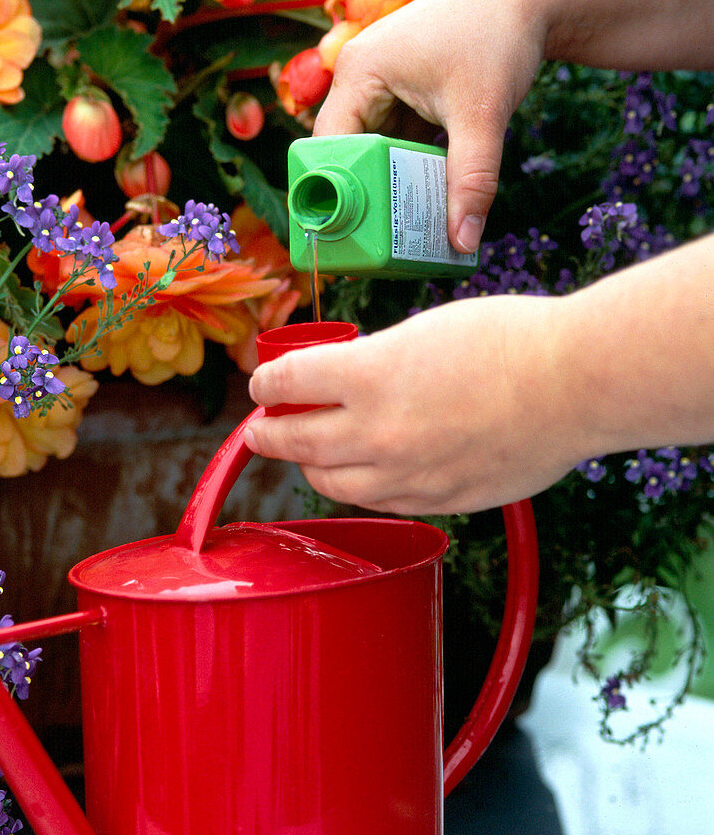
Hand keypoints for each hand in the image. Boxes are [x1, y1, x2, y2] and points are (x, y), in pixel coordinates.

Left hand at [245, 297, 579, 513]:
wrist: (574, 385)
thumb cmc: (508, 340)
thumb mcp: (421, 331)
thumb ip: (372, 364)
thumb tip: (344, 383)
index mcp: (367, 376)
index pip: (285, 383)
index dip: (265, 380)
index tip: (264, 381)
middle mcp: (376, 432)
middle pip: (292, 441)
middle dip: (267, 432)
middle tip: (261, 427)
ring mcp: (406, 474)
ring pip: (328, 482)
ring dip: (310, 464)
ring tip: (309, 452)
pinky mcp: (437, 500)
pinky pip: (377, 502)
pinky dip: (359, 486)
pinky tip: (363, 473)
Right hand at [313, 0, 545, 254]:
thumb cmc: (499, 35)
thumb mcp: (482, 114)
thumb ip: (472, 180)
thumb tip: (463, 243)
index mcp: (360, 73)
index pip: (330, 148)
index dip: (336, 194)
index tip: (350, 238)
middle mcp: (362, 81)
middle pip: (350, 158)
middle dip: (369, 199)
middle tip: (383, 245)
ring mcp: (384, 91)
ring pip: (377, 157)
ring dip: (393, 191)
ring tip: (407, 234)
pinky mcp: (406, 99)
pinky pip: (400, 149)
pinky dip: (414, 174)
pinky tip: (429, 204)